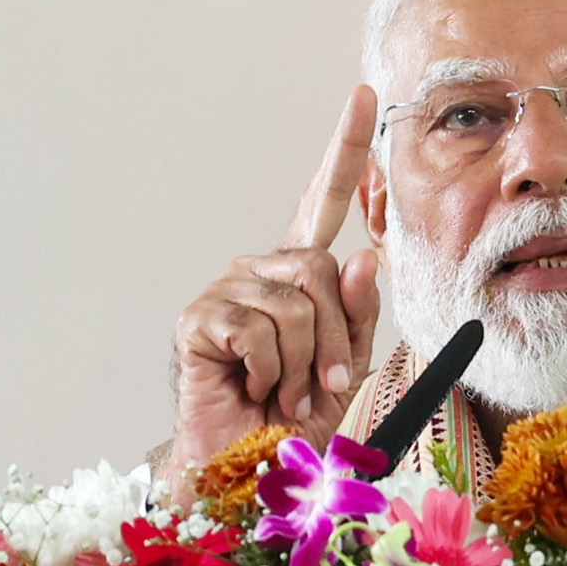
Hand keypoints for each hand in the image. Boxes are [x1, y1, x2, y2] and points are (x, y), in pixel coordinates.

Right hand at [163, 83, 382, 478]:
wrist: (247, 469)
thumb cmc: (296, 420)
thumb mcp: (346, 368)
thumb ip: (358, 317)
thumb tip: (364, 257)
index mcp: (301, 276)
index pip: (326, 201)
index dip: (346, 150)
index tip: (366, 96)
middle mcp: (263, 272)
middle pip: (323, 271)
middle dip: (335, 339)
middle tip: (321, 385)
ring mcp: (228, 291)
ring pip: (297, 305)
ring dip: (304, 365)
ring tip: (284, 393)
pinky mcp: (200, 318)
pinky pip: (260, 330)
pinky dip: (272, 371)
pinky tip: (254, 387)